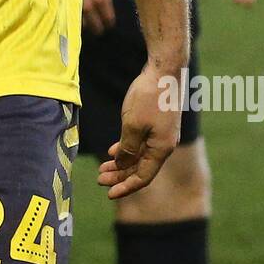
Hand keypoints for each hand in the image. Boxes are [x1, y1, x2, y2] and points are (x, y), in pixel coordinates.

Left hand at [97, 64, 180, 197]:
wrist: (164, 70)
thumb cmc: (148, 96)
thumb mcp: (132, 125)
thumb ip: (127, 149)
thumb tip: (122, 166)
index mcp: (161, 149)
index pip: (143, 177)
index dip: (125, 187)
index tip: (108, 193)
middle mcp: (164, 145)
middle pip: (140, 168)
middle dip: (119, 176)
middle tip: (99, 180)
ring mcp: (161, 134)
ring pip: (139, 156)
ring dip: (121, 162)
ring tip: (103, 168)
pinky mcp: (157, 123)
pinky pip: (141, 143)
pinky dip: (127, 148)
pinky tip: (112, 151)